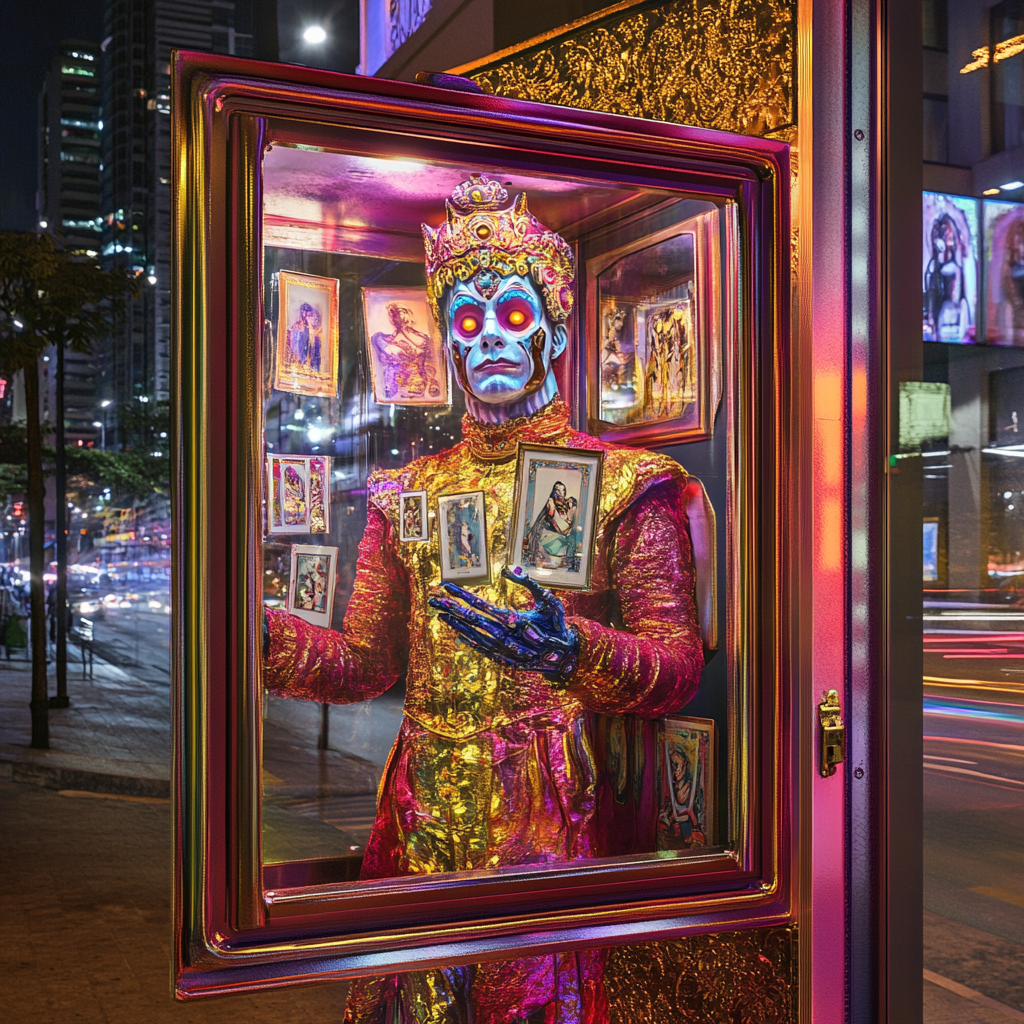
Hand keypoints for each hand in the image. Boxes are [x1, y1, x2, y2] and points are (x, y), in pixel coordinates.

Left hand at [428, 567, 578, 682]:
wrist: (566, 655)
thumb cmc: (556, 624)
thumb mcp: (547, 600)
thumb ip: (529, 583)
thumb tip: (509, 568)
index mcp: (515, 620)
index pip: (482, 605)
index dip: (463, 595)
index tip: (447, 586)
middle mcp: (506, 636)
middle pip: (473, 620)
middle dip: (452, 609)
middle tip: (434, 600)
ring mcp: (504, 650)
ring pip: (474, 636)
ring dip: (457, 624)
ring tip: (441, 613)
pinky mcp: (505, 659)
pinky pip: (482, 649)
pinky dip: (469, 641)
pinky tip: (458, 633)